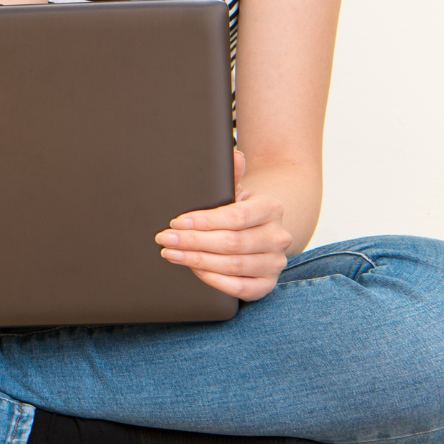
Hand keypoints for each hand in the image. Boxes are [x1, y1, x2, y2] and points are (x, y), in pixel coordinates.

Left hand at [156, 149, 292, 300]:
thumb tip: (234, 155)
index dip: (203, 222)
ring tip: (171, 254)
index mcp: (271, 208)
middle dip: (192, 242)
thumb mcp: (235, 192)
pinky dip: (215, 280)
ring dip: (197, 261)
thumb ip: (232, 175)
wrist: (260, 233)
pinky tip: (195, 270)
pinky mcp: (268, 284)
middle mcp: (278, 236)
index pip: (235, 217)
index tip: (176, 222)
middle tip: (165, 239)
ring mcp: (275, 263)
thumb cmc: (240, 212)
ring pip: (234, 266)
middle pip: (231, 242)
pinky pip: (241, 288)